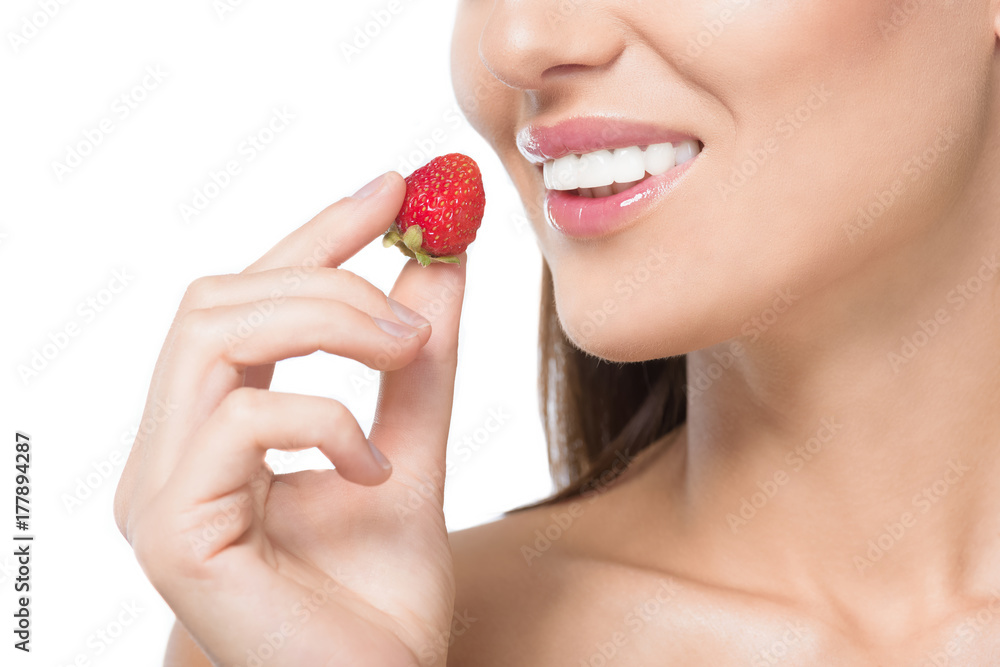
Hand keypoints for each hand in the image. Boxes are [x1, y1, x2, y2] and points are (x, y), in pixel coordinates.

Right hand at [115, 172, 464, 666]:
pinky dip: (326, 422)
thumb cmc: (378, 599)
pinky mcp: (173, 531)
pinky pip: (242, 419)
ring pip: (214, 335)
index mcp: (212, 433)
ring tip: (407, 352)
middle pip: (217, 300)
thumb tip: (438, 261)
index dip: (314, 233)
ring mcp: (159, 492)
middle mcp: (168, 454)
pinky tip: (372, 472)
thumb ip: (416, 367)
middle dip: (326, 273)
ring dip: (327, 321)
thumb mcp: (411, 454)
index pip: (246, 300)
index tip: (394, 191)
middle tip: (417, 289)